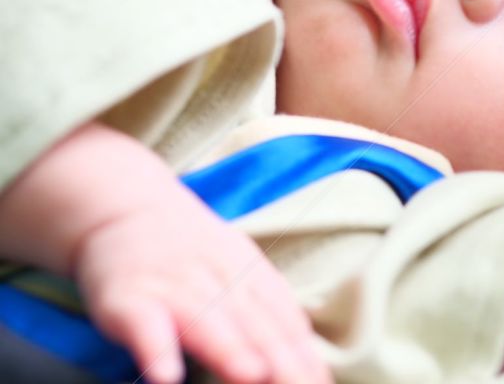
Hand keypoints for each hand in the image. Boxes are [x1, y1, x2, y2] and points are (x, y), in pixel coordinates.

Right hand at [75, 184, 330, 383]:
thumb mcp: (239, 269)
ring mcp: (174, 288)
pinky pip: (145, 325)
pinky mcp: (128, 299)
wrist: (127, 205)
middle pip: (256, 325)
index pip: (286, 321)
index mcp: (251, 276)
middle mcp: (219, 280)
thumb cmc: (192, 252)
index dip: (306, 357)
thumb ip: (270, 312)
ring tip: (252, 376)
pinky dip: (156, 349)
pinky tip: (166, 376)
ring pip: (207, 321)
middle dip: (282, 363)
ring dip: (230, 350)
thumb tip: (308, 360)